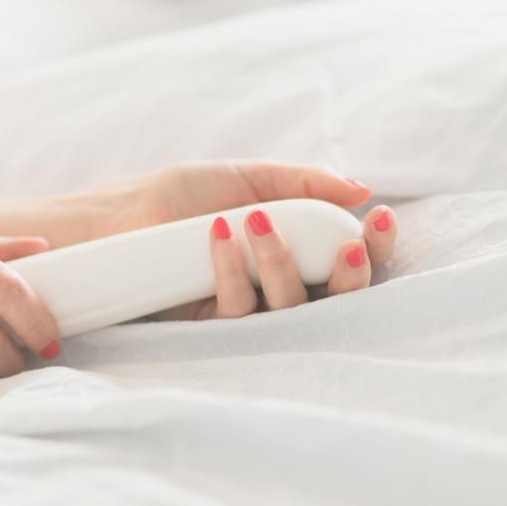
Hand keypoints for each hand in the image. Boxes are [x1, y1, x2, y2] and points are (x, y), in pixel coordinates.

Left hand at [162, 200, 396, 319]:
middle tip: (347, 248)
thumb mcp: (253, 177)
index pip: (355, 255)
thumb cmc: (190, 195)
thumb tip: (359, 190)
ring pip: (293, 310)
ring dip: (283, 266)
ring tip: (257, 220)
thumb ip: (307, 183)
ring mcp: (255, 310)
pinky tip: (218, 234)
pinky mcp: (217, 328)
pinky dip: (232, 272)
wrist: (128, 214)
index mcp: (305, 249)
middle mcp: (288, 284)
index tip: (378, 218)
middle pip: (340, 297)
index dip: (376, 244)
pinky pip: (240, 312)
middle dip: (352, 275)